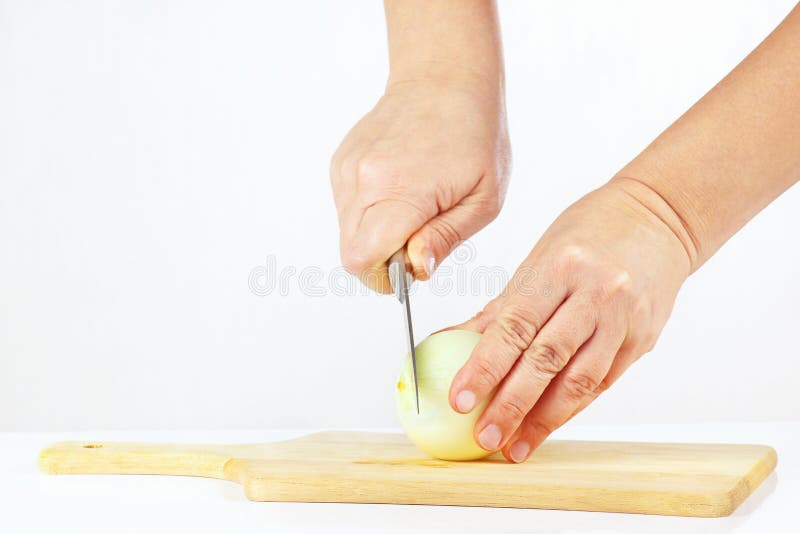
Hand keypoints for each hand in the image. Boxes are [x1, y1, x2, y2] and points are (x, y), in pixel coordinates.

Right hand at [330, 75, 509, 291]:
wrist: (444, 78)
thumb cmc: (475, 136)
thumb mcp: (483, 199)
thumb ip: (445, 239)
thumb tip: (416, 269)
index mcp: (400, 191)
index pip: (363, 260)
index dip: (385, 278)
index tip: (410, 268)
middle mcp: (362, 180)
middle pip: (351, 251)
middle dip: (382, 259)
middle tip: (419, 236)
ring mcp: (347, 169)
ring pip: (347, 231)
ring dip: (376, 234)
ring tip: (414, 205)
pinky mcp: (341, 162)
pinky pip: (347, 207)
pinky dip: (370, 211)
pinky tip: (399, 186)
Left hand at [447, 179, 692, 461]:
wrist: (657, 219)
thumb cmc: (587, 234)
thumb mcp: (537, 259)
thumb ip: (498, 308)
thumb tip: (446, 340)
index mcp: (559, 267)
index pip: (515, 325)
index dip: (485, 366)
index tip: (460, 399)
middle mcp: (595, 293)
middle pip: (546, 359)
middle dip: (512, 404)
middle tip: (485, 436)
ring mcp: (624, 318)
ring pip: (579, 379)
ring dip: (543, 419)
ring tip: (514, 447)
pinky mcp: (642, 339)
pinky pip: (602, 382)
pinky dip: (571, 408)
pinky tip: (547, 426)